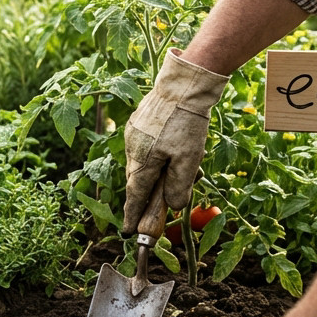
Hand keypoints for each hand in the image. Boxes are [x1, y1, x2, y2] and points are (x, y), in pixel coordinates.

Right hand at [122, 48, 226, 229]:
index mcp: (142, 161)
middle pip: (138, 180)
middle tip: (155, 208)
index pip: (135, 195)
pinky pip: (146, 146)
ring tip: (181, 168)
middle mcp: (132, 149)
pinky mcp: (140, 121)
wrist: (183, 85)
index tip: (128, 231)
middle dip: (146, 194)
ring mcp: (135, 134)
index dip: (133, 214)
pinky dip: (157, 155)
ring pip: (143, 162)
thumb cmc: (186, 123)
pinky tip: (175, 148)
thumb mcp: (188, 160)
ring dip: (157, 172)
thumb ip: (178, 186)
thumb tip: (174, 205)